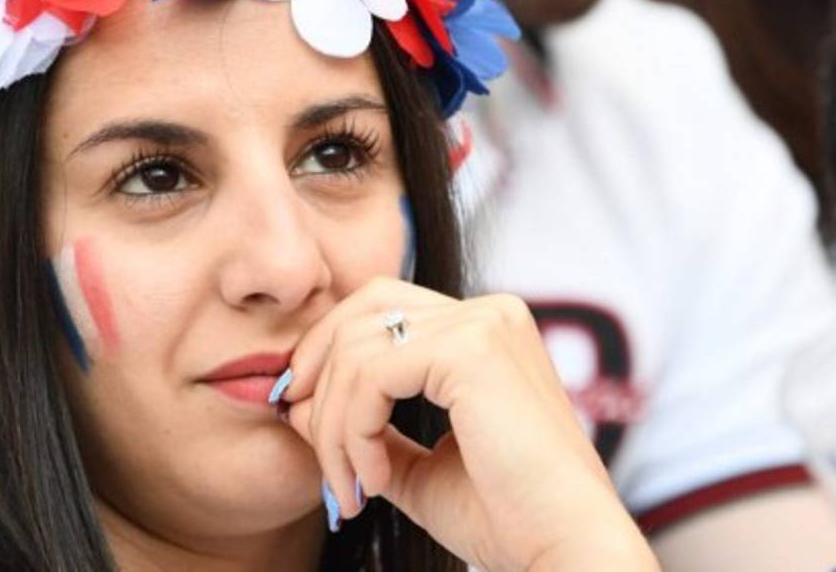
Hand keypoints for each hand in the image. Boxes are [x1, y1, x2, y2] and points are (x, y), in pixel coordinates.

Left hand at [279, 278, 656, 570]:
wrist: (566, 551)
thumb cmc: (504, 518)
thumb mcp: (414, 466)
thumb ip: (360, 428)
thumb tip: (290, 401)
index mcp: (483, 330)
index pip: (380, 309)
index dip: (327, 353)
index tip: (298, 413)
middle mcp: (488, 312)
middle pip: (362, 311)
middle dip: (317, 375)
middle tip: (304, 441)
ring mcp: (483, 323)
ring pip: (357, 349)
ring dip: (333, 424)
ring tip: (350, 485)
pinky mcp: (471, 349)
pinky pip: (372, 375)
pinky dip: (355, 430)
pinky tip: (376, 480)